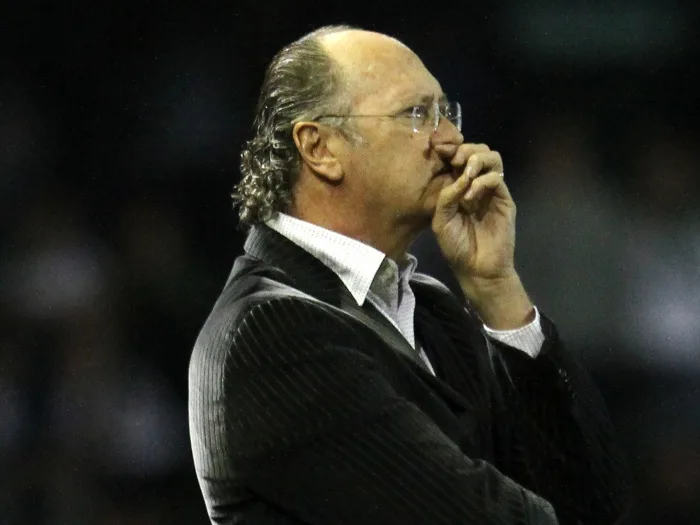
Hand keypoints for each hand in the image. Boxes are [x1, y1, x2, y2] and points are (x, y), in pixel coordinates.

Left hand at [431, 143, 514, 281]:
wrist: (476, 268)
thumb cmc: (456, 246)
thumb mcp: (440, 220)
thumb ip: (446, 195)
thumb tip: (459, 175)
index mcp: (458, 186)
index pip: (458, 157)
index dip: (451, 148)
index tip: (440, 149)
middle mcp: (475, 184)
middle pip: (478, 150)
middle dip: (465, 150)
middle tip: (455, 162)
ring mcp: (491, 190)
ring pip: (492, 157)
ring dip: (477, 159)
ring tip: (466, 174)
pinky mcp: (504, 199)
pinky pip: (497, 178)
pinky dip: (482, 181)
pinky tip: (471, 197)